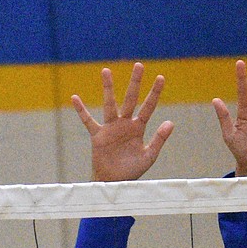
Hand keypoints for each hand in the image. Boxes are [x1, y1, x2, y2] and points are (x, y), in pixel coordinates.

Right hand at [71, 63, 173, 182]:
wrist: (115, 182)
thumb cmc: (133, 170)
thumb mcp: (149, 156)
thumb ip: (159, 139)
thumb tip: (171, 122)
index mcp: (139, 128)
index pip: (149, 107)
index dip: (155, 93)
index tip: (161, 77)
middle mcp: (125, 124)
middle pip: (131, 99)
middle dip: (135, 83)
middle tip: (139, 65)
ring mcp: (111, 128)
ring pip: (110, 104)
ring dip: (108, 88)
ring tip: (106, 70)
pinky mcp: (98, 135)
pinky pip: (88, 121)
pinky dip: (81, 111)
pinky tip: (75, 98)